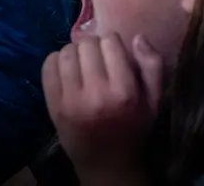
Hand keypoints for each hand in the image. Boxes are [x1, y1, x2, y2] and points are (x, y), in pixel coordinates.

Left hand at [42, 34, 162, 184]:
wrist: (106, 165)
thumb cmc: (134, 129)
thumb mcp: (155, 101)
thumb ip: (153, 66)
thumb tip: (138, 37)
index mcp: (124, 92)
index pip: (110, 41)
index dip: (113, 44)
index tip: (114, 55)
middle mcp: (96, 94)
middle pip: (87, 44)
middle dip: (93, 47)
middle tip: (97, 61)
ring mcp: (71, 100)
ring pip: (66, 51)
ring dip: (75, 53)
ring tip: (82, 65)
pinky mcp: (53, 105)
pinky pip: (48, 65)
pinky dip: (57, 61)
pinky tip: (67, 72)